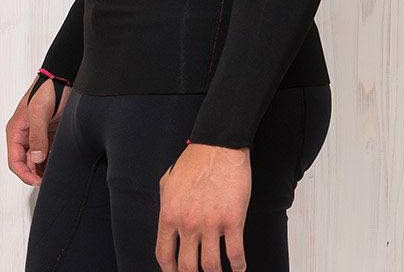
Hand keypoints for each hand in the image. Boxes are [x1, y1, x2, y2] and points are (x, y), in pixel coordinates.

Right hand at [5, 77, 69, 185]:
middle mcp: (24, 135)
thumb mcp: (39, 111)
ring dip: (43, 168)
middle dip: (36, 174)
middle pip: (26, 163)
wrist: (62, 77)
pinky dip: (51, 160)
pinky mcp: (48, 133)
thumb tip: (36, 158)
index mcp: (16, 130)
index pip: (15, 161)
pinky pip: (47, 153)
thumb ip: (37, 135)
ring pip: (37, 160)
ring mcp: (37, 135)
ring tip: (54, 174)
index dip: (25, 174)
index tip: (37, 182)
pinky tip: (58, 163)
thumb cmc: (47, 89)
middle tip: (49, 181)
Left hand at [155, 142, 250, 270]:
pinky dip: (238, 266)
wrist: (218, 145)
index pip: (164, 254)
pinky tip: (239, 268)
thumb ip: (165, 204)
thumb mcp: (168, 181)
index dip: (169, 271)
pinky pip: (235, 253)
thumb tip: (167, 222)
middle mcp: (188, 223)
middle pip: (187, 267)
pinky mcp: (232, 220)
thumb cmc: (195, 159)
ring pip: (211, 266)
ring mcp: (210, 224)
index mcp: (170, 214)